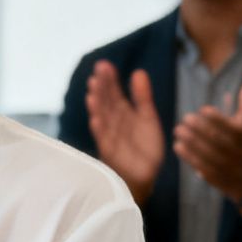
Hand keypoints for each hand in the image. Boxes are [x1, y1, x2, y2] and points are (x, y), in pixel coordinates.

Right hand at [85, 61, 164, 204]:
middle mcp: (113, 122)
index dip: (109, 80)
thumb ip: (143, 96)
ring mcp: (110, 136)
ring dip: (96, 105)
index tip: (105, 65)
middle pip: (106, 102)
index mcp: (122, 112)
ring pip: (102, 117)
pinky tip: (96, 118)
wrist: (144, 176)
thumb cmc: (143, 148)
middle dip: (101, 87)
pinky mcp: (110, 151)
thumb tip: (138, 72)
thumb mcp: (148, 118)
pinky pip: (103, 138)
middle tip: (98, 71)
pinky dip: (99, 128)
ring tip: (93, 90)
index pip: (113, 93)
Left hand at [175, 80, 241, 201]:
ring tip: (178, 129)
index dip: (217, 118)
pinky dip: (188, 155)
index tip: (204, 109)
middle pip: (216, 138)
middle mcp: (236, 150)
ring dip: (191, 140)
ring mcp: (224, 165)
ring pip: (206, 152)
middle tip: (185, 118)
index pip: (230, 125)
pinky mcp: (214, 176)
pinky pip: (200, 165)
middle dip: (199, 127)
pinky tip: (178, 145)